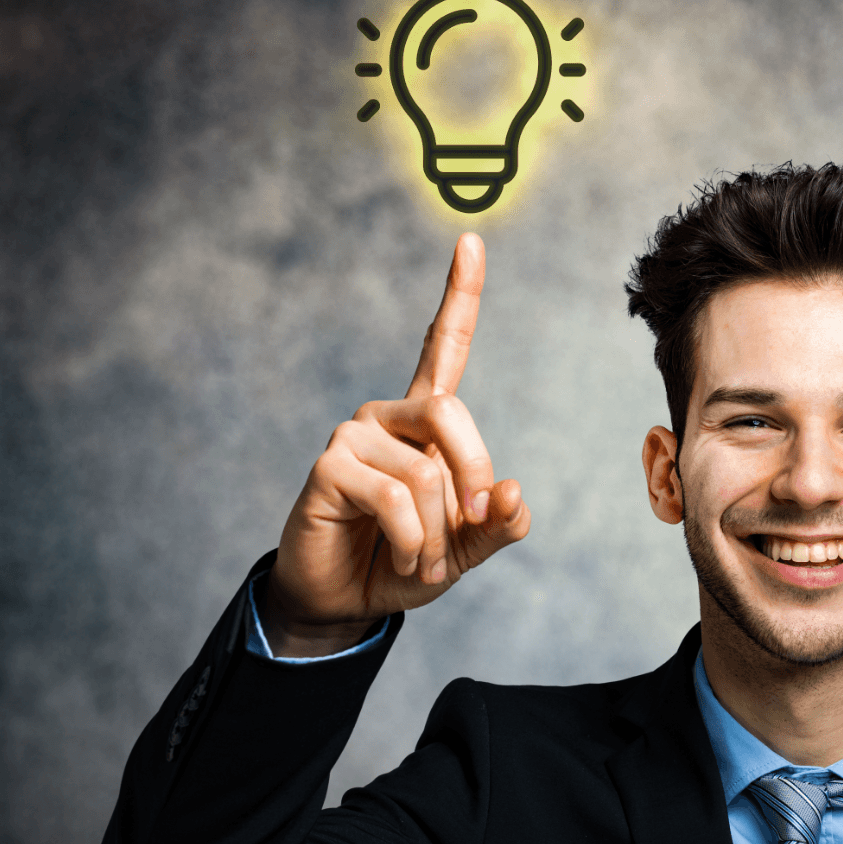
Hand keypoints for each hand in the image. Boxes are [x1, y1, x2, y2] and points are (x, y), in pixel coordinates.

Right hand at [262, 233, 530, 656]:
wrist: (348, 601)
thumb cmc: (405, 562)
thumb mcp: (467, 547)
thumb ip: (499, 522)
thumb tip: (512, 492)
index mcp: (427, 421)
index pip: (445, 346)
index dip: (459, 295)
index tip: (471, 242)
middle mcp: (389, 416)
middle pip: (452, 415)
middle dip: (474, 476)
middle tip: (473, 523)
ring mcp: (355, 436)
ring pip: (426, 473)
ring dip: (437, 533)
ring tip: (421, 557)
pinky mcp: (329, 467)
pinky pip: (396, 499)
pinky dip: (412, 542)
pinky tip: (402, 556)